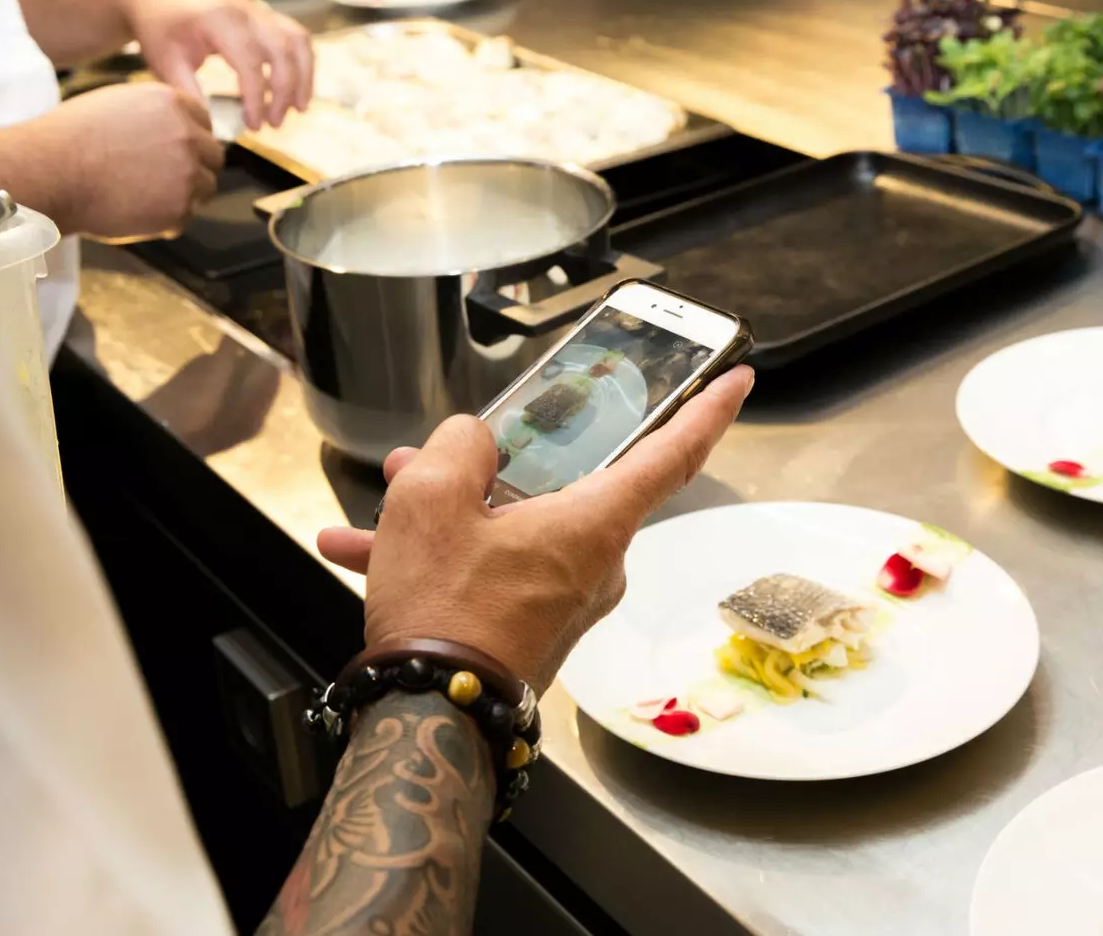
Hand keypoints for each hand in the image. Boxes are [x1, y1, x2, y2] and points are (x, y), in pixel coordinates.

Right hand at [0, 83, 221, 242]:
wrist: (49, 171)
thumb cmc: (69, 139)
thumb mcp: (117, 105)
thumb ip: (154, 115)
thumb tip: (176, 129)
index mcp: (171, 102)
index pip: (204, 122)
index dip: (190, 140)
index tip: (175, 151)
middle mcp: (186, 133)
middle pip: (213, 156)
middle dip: (193, 168)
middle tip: (162, 180)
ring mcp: (187, 172)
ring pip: (204, 188)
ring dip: (182, 195)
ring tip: (142, 195)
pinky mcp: (180, 207)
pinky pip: (184, 217)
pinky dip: (164, 220)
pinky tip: (133, 210)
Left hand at [125, 0, 312, 128]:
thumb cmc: (160, 28)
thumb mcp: (165, 61)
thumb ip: (190, 93)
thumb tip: (213, 128)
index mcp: (219, 19)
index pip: (250, 62)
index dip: (256, 99)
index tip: (252, 126)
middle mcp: (246, 10)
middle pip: (283, 52)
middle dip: (284, 93)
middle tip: (274, 124)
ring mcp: (260, 9)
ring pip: (299, 42)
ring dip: (304, 78)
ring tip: (298, 109)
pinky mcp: (267, 15)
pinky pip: (297, 37)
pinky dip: (303, 64)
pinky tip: (296, 89)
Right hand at [318, 366, 754, 691]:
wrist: (430, 722)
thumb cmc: (444, 613)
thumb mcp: (431, 499)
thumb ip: (457, 447)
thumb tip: (471, 443)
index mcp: (594, 524)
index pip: (672, 453)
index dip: (708, 410)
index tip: (739, 379)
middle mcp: (594, 564)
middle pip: (554, 488)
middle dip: (485, 468)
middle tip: (426, 457)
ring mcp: (564, 602)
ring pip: (508, 531)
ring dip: (447, 517)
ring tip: (381, 507)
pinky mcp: (532, 631)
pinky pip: (490, 575)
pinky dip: (439, 560)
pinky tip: (363, 554)